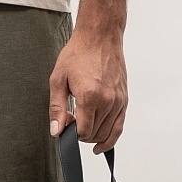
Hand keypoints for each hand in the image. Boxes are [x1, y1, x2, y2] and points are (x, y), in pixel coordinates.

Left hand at [48, 26, 127, 152]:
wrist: (100, 37)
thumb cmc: (78, 54)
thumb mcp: (58, 79)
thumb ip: (57, 108)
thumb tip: (56, 131)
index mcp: (90, 96)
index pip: (83, 132)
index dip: (71, 133)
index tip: (66, 123)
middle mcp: (108, 101)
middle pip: (95, 134)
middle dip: (81, 135)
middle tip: (72, 122)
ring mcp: (119, 101)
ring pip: (107, 133)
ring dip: (94, 136)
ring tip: (83, 127)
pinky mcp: (124, 99)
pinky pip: (119, 126)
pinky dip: (110, 138)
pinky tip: (101, 144)